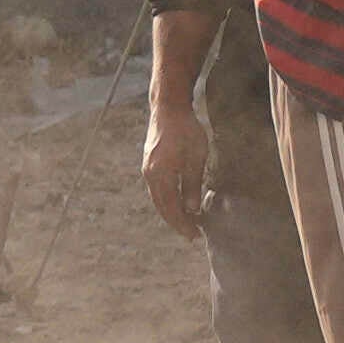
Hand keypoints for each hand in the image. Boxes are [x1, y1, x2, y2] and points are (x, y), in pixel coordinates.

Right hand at [139, 105, 213, 238]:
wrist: (168, 107)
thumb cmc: (186, 130)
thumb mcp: (196, 158)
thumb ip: (192, 184)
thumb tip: (192, 210)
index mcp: (160, 174)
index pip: (171, 208)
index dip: (183, 223)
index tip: (195, 235)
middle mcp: (150, 174)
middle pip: (162, 206)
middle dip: (177, 222)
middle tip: (192, 234)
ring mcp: (147, 169)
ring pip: (158, 199)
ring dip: (172, 212)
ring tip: (187, 222)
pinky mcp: (149, 164)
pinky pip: (157, 189)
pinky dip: (167, 200)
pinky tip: (178, 203)